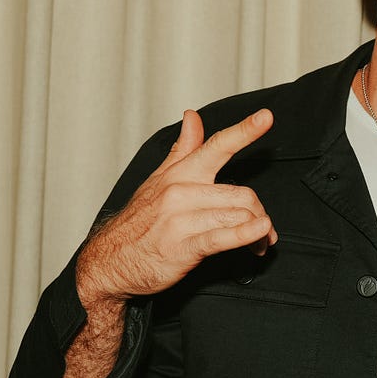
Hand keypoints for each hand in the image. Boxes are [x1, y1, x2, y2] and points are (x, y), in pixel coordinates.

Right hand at [76, 109, 276, 306]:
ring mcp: (181, 219)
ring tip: (259, 243)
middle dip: (259, 213)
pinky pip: (222, 236)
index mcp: (181, 174)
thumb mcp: (159, 179)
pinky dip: (246, 235)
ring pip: (238, 215)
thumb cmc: (140, 221)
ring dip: (259, 232)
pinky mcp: (183, 246)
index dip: (244, 131)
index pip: (216, 146)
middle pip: (242, 194)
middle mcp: (181, 192)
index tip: (266, 117)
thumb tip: (193, 116)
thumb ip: (183, 148)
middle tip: (263, 228)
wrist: (110, 260)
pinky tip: (260, 234)